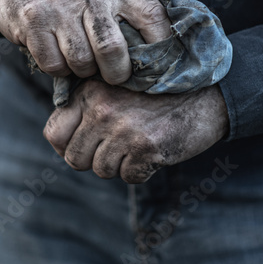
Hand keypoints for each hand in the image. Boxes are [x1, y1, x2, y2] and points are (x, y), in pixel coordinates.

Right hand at [0, 0, 171, 83]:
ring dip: (84, 72)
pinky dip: (58, 70)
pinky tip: (58, 56)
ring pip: (83, 62)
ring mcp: (59, 6)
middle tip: (114, 76)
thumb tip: (160, 55)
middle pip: (113, 49)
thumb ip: (127, 13)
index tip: (158, 66)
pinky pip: (54, 65)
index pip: (152, 16)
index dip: (161, 46)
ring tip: (82, 62)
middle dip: (117, 73)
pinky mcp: (33, 22)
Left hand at [44, 80, 229, 183]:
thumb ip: (88, 106)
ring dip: (120, 165)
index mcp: (90, 93)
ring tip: (138, 144)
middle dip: (94, 160)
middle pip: (75, 159)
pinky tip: (154, 150)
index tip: (83, 146)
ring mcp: (123, 131)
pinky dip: (141, 171)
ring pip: (102, 170)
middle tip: (117, 149)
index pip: (54, 133)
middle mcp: (102, 111)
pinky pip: (129, 177)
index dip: (66, 146)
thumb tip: (60, 142)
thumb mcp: (117, 86)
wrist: (208, 93)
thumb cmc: (160, 92)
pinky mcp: (146, 149)